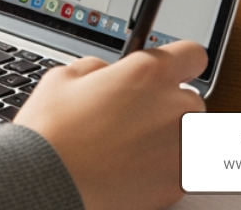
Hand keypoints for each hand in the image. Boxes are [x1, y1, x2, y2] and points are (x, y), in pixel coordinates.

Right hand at [14, 41, 207, 209]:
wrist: (48, 182)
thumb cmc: (53, 132)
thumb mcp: (65, 77)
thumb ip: (98, 69)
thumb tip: (107, 74)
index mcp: (149, 73)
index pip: (192, 55)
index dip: (178, 62)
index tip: (169, 72)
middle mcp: (173, 107)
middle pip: (191, 99)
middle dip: (168, 105)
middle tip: (134, 117)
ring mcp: (180, 148)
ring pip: (190, 136)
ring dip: (169, 137)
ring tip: (133, 148)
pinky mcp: (178, 183)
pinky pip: (183, 168)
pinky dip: (165, 168)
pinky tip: (135, 169)